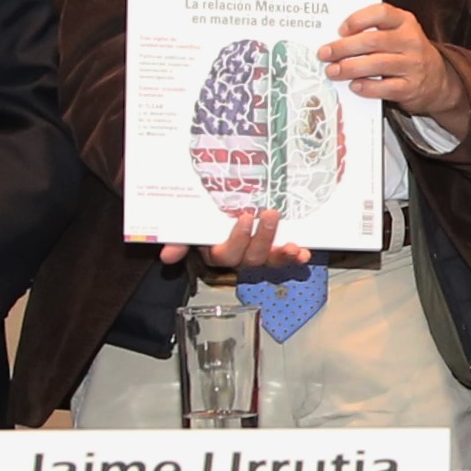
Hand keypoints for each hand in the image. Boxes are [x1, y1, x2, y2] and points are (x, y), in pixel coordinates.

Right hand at [165, 207, 310, 276]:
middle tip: (269, 215)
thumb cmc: (206, 219)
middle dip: (263, 238)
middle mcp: (239, 257)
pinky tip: (305, 253)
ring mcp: (259, 255)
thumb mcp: (191, 227)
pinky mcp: (276, 250)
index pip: (226, 254)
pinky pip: (286, 258)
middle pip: (251, 258)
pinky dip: (296, 257)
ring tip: (294, 246)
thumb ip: (180, 240)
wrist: (222, 210)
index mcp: (218, 252)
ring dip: (283, 254)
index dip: (237, 239)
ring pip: (270, 260)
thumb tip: (165, 256)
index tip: (244, 217)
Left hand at [318, 2, 463, 123]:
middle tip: (325, 53)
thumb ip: (373, 31)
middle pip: (373, 41)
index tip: (340, 29)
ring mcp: (413, 65)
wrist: (437, 80)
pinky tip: (354, 85)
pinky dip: (367, 87)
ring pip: (377, 64)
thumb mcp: (397, 34)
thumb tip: (336, 38)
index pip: (381, 13)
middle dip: (344, 48)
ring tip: (332, 71)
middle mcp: (411, 41)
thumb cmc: (407, 53)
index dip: (358, 19)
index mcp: (405, 22)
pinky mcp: (411, 87)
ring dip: (350, 68)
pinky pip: (385, 87)